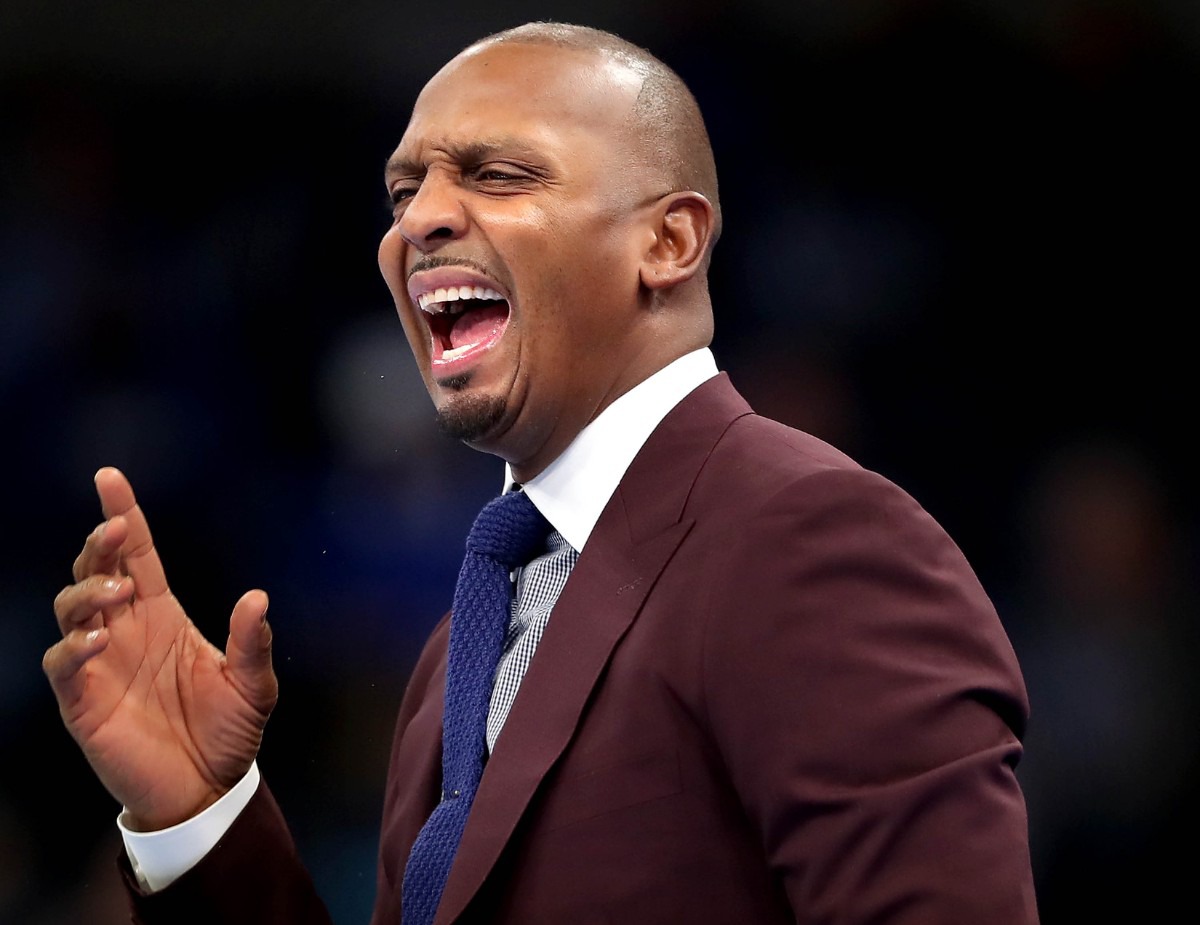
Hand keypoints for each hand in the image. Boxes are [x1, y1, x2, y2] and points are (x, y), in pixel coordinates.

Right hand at [43, 467, 278, 830]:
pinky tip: (97, 638)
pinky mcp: (82, 701)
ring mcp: (100, 663)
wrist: (206, 790)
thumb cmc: (228, 732)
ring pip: (71, 608)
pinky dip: (74, 646)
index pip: (138, 556)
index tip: (110, 477)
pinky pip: (64, 664)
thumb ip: (253, 643)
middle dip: (101, 544)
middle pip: (98, 570)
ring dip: (88, 590)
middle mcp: (126, 630)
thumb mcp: (254, 685)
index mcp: (163, 615)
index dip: (124, 516)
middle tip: (116, 530)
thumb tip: (257, 596)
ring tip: (118, 592)